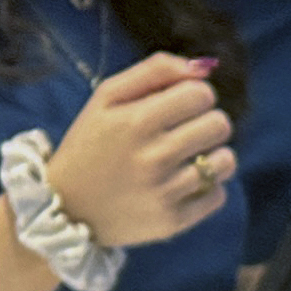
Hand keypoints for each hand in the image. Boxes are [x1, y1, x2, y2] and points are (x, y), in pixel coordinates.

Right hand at [46, 52, 232, 247]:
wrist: (65, 206)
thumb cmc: (90, 144)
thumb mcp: (106, 97)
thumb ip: (156, 70)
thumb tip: (204, 68)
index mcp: (137, 121)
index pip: (202, 94)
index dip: (195, 95)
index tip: (179, 106)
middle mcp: (153, 157)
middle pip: (219, 125)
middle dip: (207, 122)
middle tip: (184, 132)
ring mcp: (164, 193)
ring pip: (225, 161)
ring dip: (212, 155)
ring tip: (188, 158)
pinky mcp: (171, 222)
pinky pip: (218, 195)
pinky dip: (207, 187)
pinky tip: (183, 183)